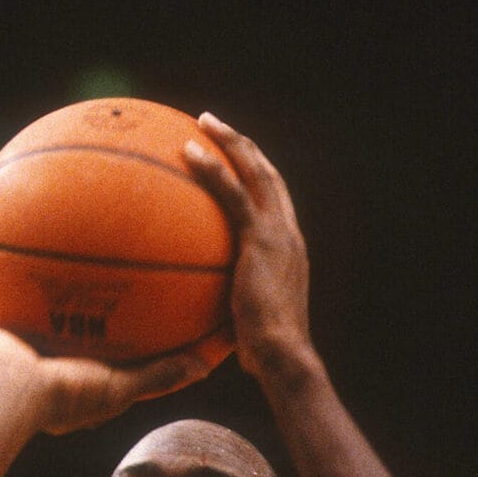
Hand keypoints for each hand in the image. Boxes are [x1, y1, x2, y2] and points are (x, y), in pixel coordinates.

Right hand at [0, 292, 227, 436]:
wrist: (16, 397)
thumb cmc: (69, 395)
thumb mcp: (121, 386)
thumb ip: (158, 375)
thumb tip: (202, 367)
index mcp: (74, 381)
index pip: (94, 360)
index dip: (106, 345)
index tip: (121, 325)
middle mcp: (42, 368)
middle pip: (55, 338)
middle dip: (64, 321)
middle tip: (76, 294)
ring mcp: (11, 358)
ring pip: (15, 328)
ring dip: (18, 309)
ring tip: (25, 280)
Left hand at [185, 114, 312, 378]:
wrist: (282, 355)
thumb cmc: (262, 353)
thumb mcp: (244, 322)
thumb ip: (227, 306)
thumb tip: (198, 318)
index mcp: (289, 249)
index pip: (274, 200)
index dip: (255, 174)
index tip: (234, 158)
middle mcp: (289, 233)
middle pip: (268, 175)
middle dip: (243, 146)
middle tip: (214, 125)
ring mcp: (278, 233)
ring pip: (256, 172)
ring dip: (230, 142)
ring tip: (202, 122)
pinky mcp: (261, 240)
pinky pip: (232, 194)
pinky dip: (212, 169)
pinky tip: (189, 152)